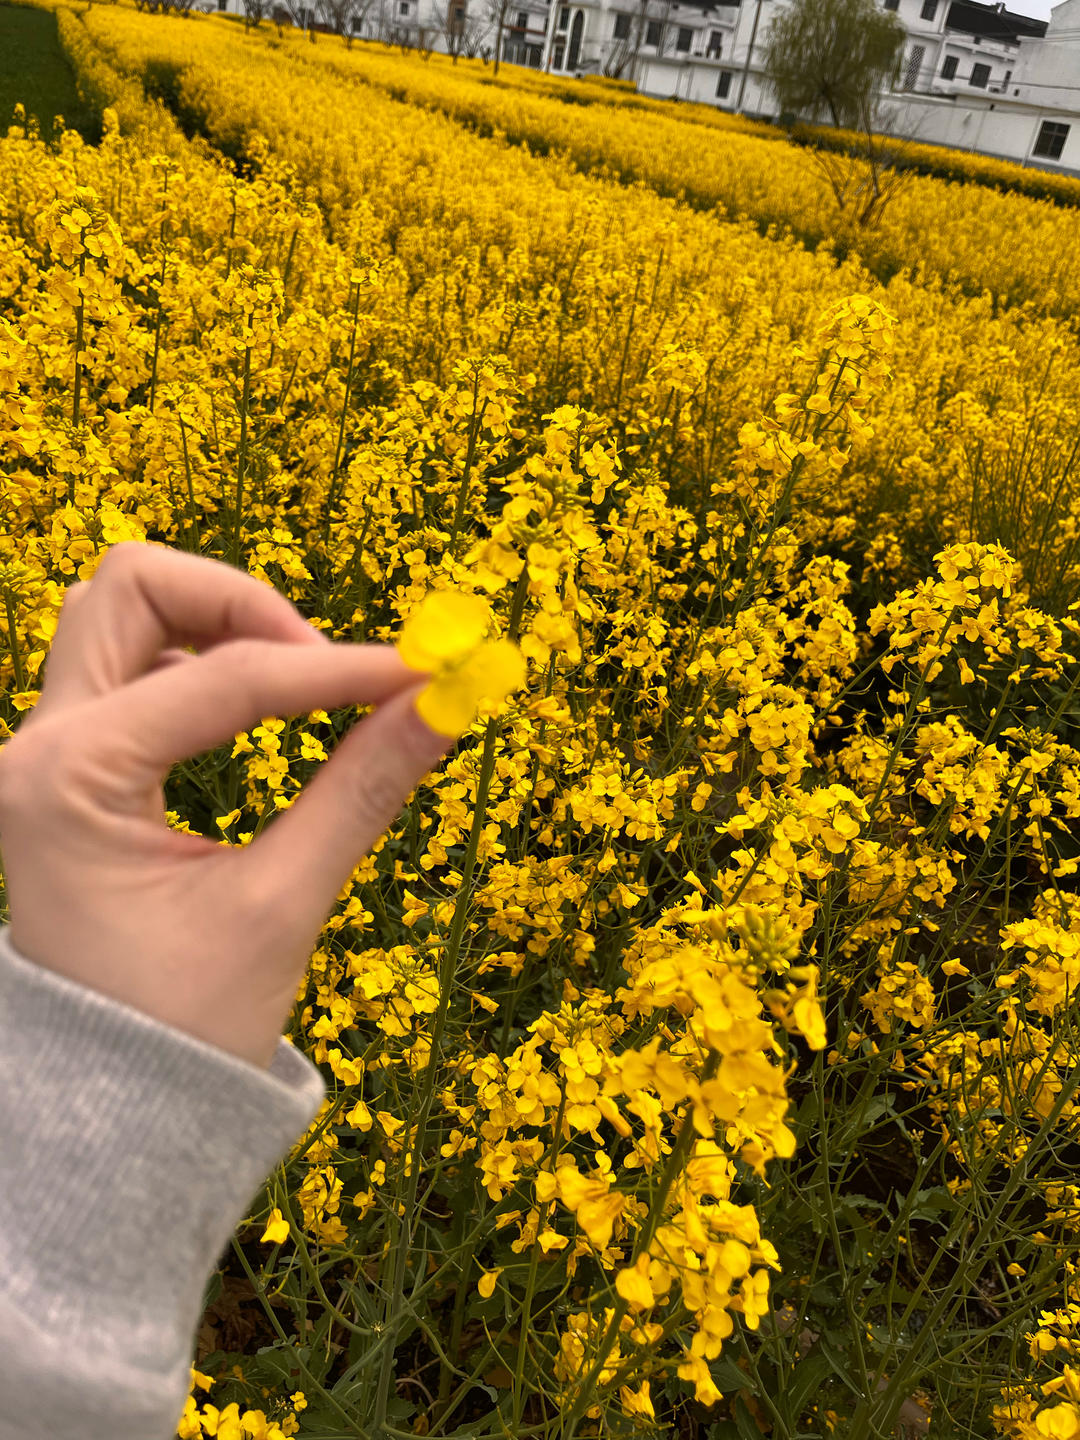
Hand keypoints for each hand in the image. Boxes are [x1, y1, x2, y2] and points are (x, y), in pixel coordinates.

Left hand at [0, 542, 451, 1069]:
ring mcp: (47, 752)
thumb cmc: (180, 1028)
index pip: (227, 680)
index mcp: (69, 782)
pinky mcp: (73, 768)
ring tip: (295, 679)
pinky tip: (253, 706)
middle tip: (326, 663)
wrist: (106, 1109)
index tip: (424, 669)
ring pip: (119, 611)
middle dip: (242, 602)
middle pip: (132, 586)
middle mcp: (39, 747)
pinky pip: (126, 665)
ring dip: (213, 620)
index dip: (339, 668)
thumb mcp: (280, 908)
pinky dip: (197, 660)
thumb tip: (442, 707)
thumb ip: (359, 794)